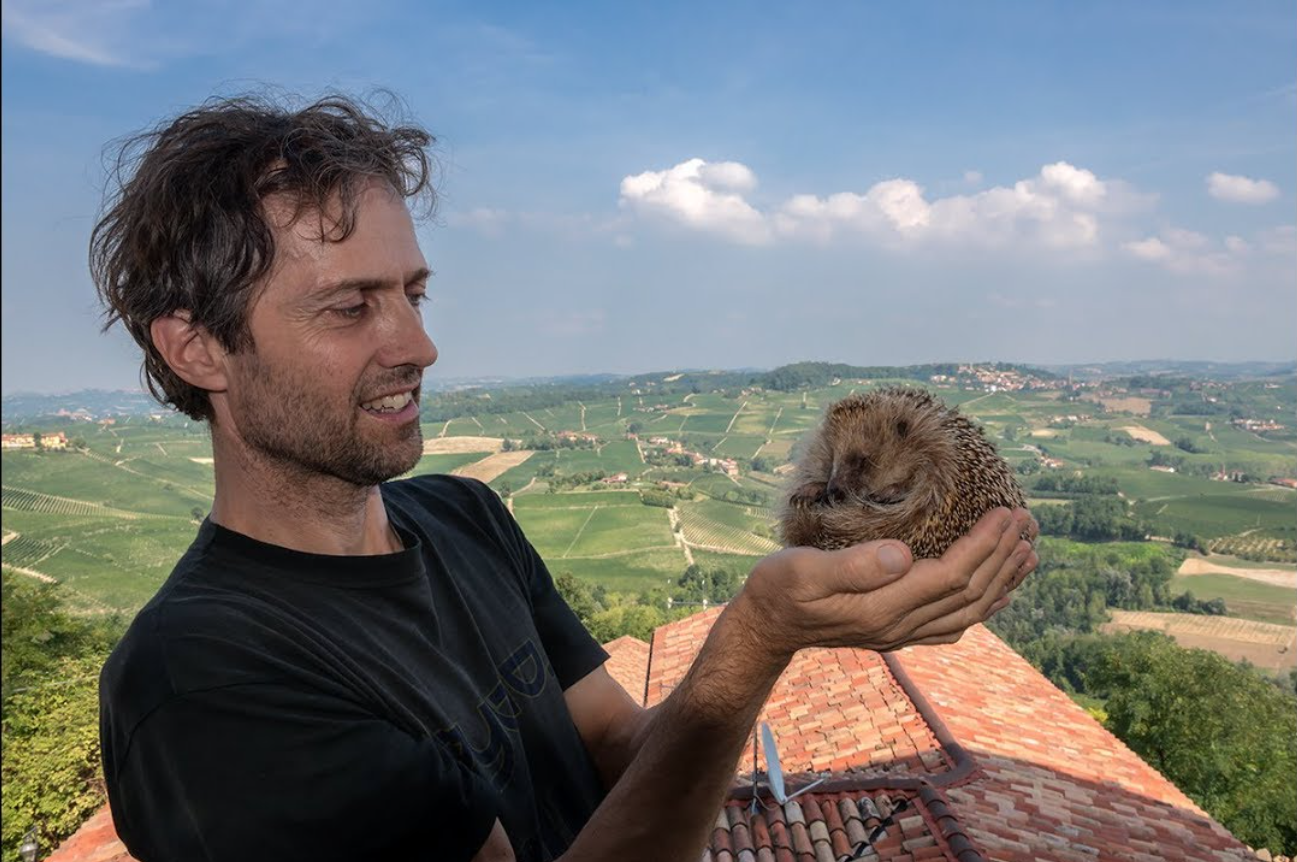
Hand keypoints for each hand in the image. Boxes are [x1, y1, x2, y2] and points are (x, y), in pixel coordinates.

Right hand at [737, 507, 1037, 661]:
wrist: (766, 626)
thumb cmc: (779, 589)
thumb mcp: (804, 570)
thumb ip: (854, 565)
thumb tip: (903, 554)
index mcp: (883, 609)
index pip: (951, 575)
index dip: (984, 545)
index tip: (1005, 512)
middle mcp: (900, 627)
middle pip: (969, 594)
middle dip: (1003, 556)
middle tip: (1028, 520)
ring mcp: (901, 634)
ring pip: (969, 611)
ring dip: (1003, 579)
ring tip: (1029, 551)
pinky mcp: (897, 632)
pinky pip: (954, 623)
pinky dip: (984, 605)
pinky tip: (998, 592)